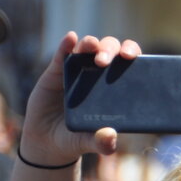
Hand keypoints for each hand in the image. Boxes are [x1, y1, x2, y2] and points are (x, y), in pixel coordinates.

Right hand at [20, 33, 140, 166]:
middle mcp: (99, 75)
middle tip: (106, 62)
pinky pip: (63, 54)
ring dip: (91, 44)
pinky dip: (67, 45)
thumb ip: (101, 142)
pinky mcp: (57, 71)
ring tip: (92, 47)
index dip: (134, 55)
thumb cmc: (76, 139)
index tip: (133, 58)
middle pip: (110, 51)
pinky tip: (70, 38)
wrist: (47, 141)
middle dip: (111, 50)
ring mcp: (78, 71)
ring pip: (88, 49)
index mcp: (116, 88)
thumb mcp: (89, 142)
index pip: (130, 65)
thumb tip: (111, 136)